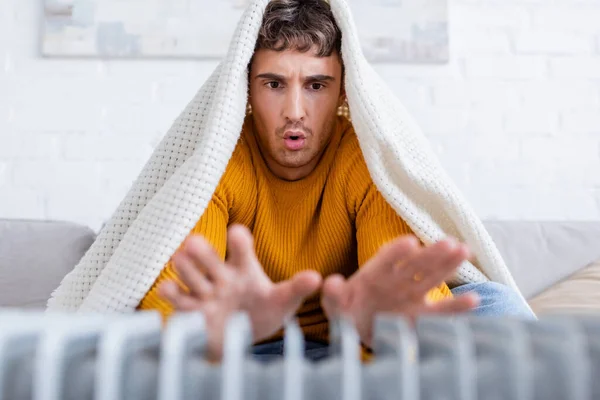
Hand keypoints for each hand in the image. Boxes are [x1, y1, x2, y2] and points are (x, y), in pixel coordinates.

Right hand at [159, 224, 321, 359]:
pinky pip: (178, 299)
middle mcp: (221, 276)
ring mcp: (205, 292)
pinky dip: (171, 293)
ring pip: (189, 273)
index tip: (237, 233)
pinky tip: (168, 287)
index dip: (239, 241)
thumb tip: (317, 278)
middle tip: (194, 242)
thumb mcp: (282, 301)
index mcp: (243, 268)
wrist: (241, 340)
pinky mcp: (192, 311)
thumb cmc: (262, 313)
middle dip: (202, 251)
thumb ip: (297, 288)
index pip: (241, 248)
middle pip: (208, 257)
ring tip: (179, 257)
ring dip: (184, 266)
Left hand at [321, 236, 478, 347]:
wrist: (357, 327)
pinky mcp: (419, 315)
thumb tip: (331, 282)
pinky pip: (440, 312)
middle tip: (449, 242)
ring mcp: (410, 296)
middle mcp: (395, 281)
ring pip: (431, 278)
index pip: (386, 261)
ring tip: (465, 251)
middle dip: (431, 254)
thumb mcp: (335, 305)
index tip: (410, 243)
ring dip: (448, 265)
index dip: (396, 252)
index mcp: (373, 275)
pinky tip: (475, 301)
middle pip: (415, 265)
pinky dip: (456, 308)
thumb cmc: (346, 312)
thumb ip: (333, 295)